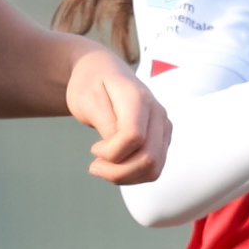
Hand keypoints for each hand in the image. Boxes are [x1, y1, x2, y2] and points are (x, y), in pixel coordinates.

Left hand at [68, 45, 168, 184]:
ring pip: (154, 168)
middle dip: (118, 172)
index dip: (111, 152)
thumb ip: (104, 123)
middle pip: (148, 157)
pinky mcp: (162, 139)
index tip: (94, 149)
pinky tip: (116, 165)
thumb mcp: (86, 99)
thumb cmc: (90, 83)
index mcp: (139, 98)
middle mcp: (157, 113)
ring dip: (125, 177)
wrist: (102, 71)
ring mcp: (163, 127)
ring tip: (104, 167)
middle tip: (94, 166)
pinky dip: (133, 175)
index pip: (134, 137)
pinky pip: (154, 168)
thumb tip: (118, 148)